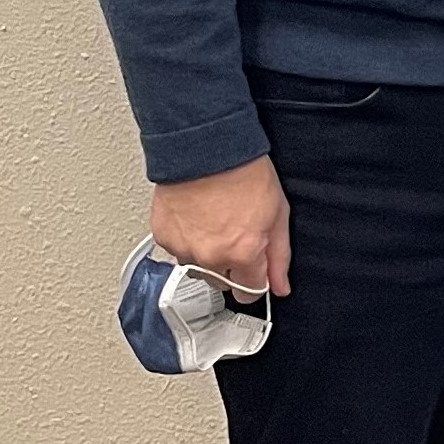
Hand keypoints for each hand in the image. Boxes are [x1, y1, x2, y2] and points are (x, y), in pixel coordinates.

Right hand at [150, 154, 290, 296]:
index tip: (256, 270)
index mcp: (242, 254)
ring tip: (216, 225)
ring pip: (199, 269)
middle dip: (233, 267)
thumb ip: (279, 257)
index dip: (256, 280)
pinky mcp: (164, 238)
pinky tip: (198, 219)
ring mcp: (184, 249)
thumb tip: (280, 286)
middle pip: (223, 282)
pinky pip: (179, 252)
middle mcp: (210, 257)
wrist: (206, 150)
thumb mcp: (278, 214)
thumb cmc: (244, 174)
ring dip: (208, 256)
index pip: (249, 293)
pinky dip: (188, 241)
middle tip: (237, 237)